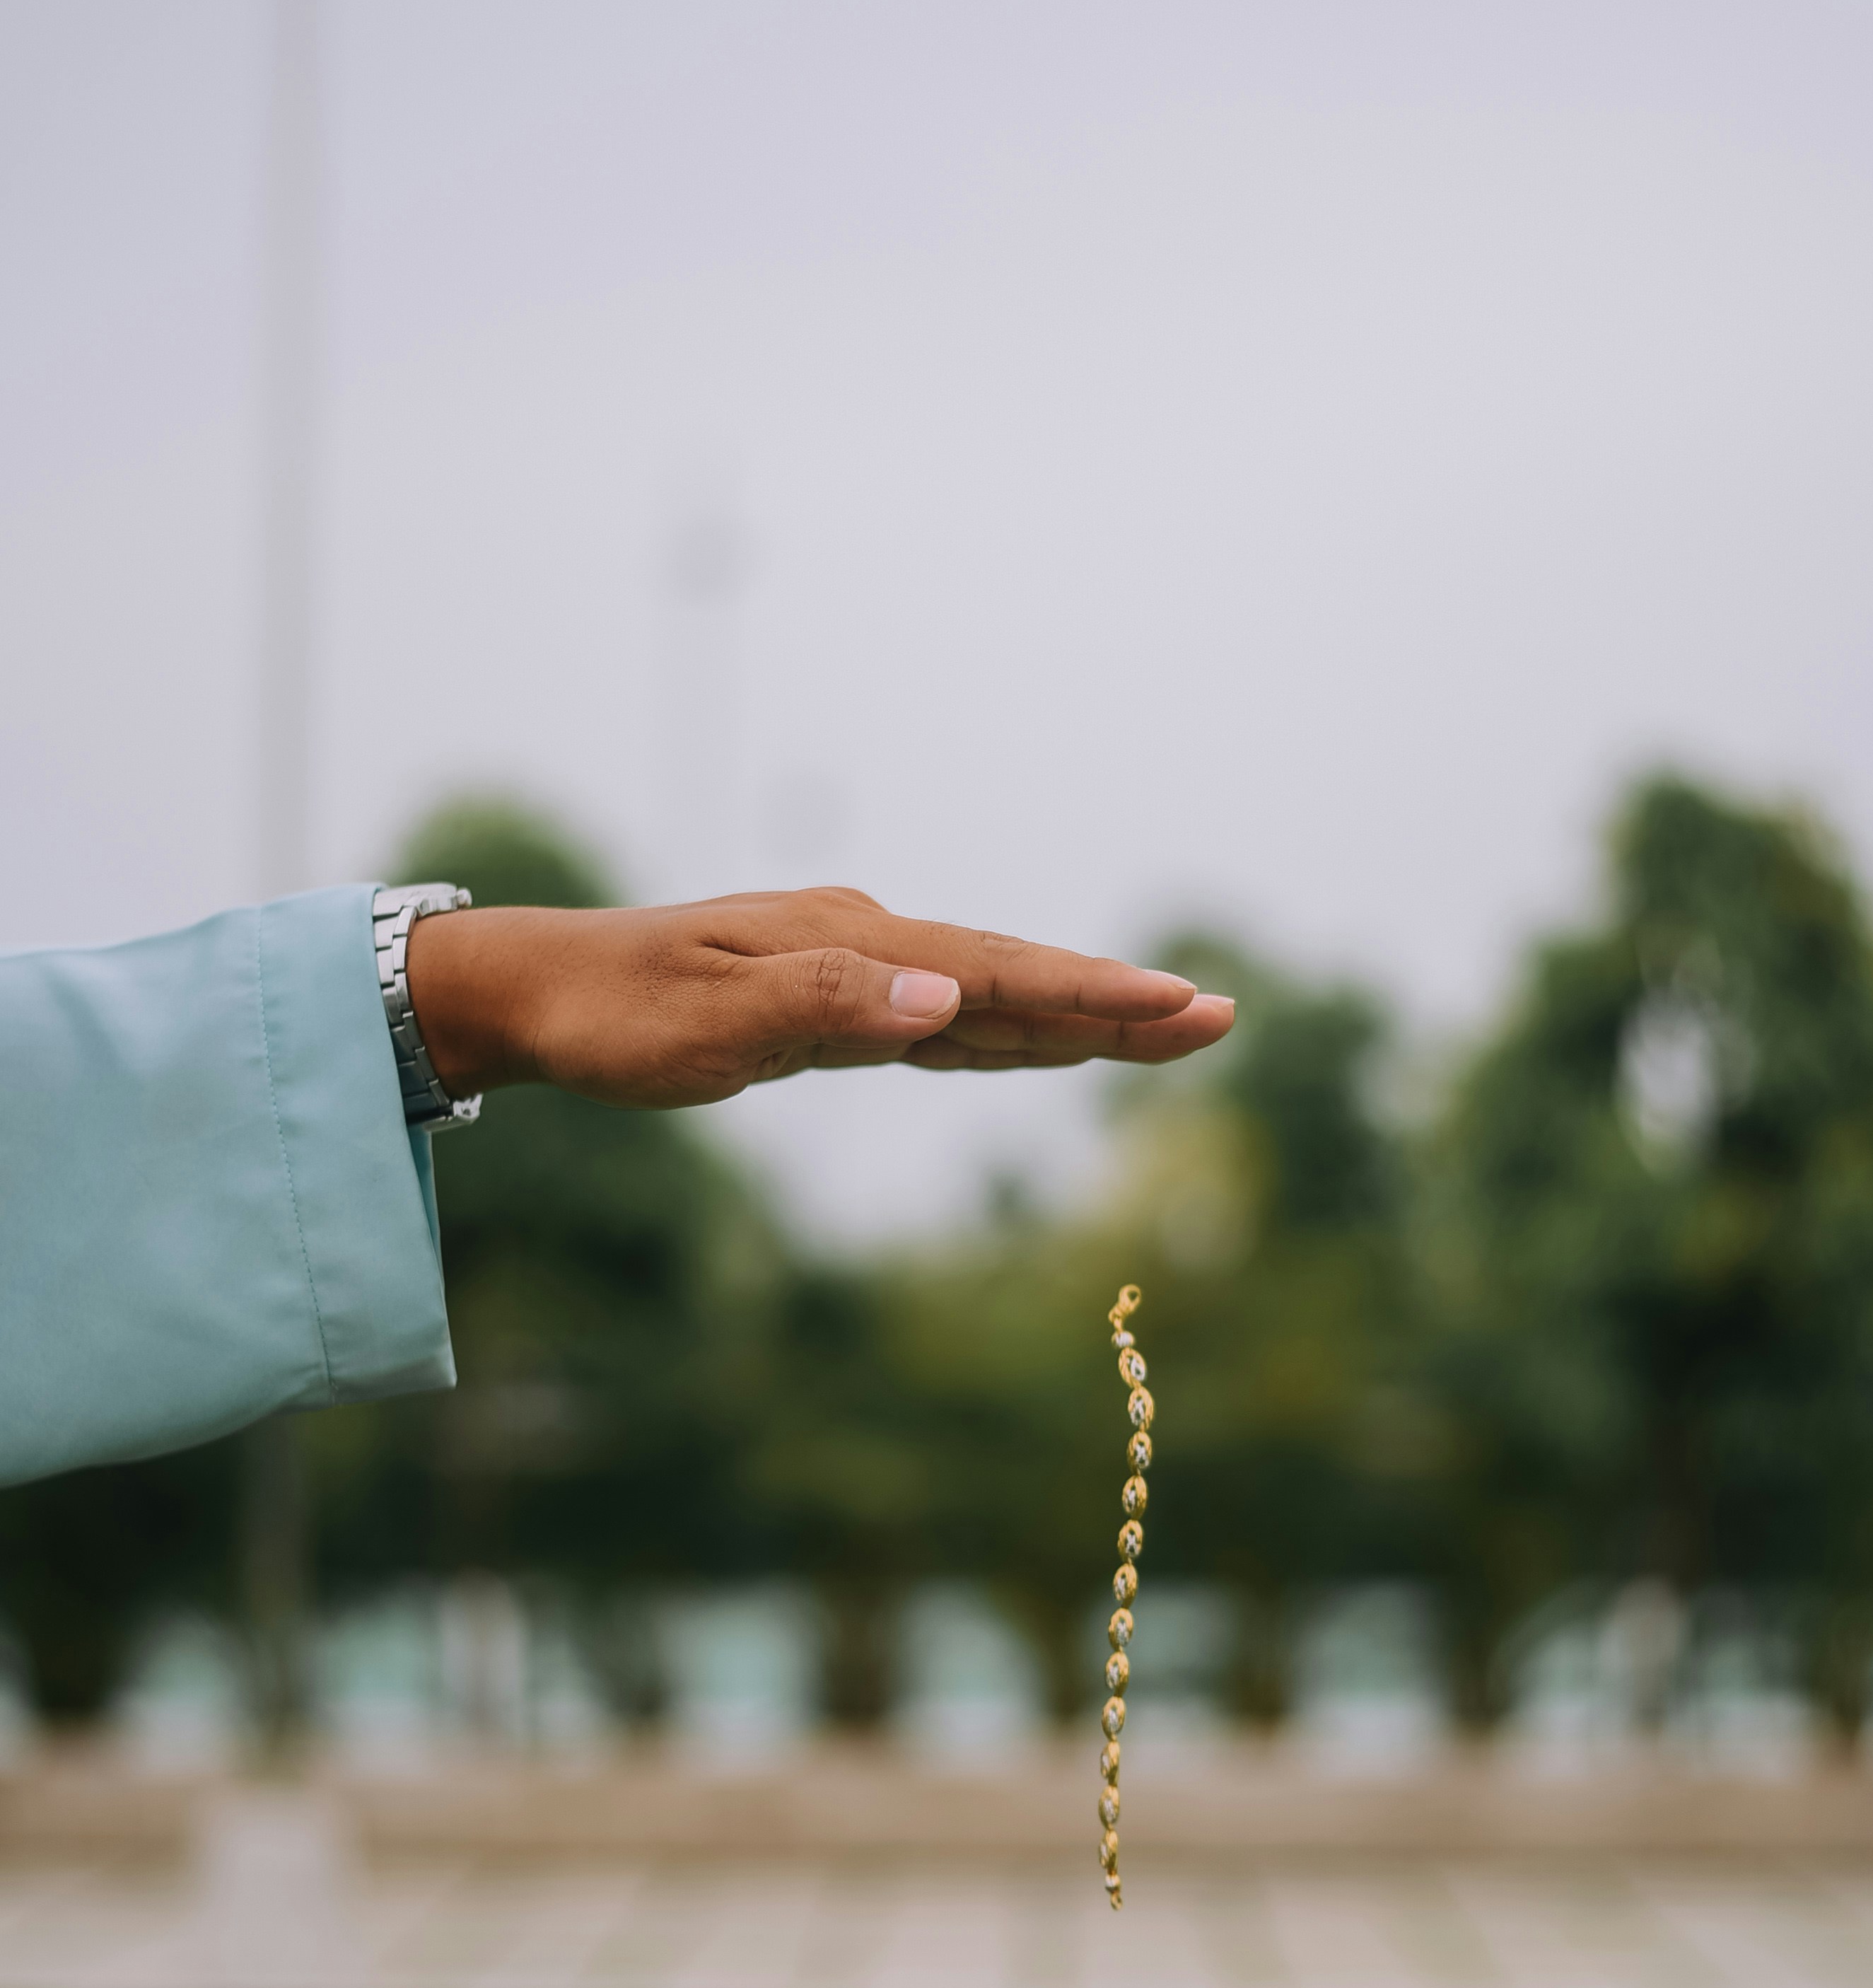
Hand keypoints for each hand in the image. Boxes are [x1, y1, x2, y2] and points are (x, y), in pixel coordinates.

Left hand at [405, 886, 1234, 1109]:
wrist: (536, 990)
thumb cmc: (614, 1013)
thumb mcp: (709, 1024)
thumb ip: (827, 1009)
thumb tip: (944, 1001)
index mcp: (851, 943)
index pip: (997, 971)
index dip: (1093, 995)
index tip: (1180, 1006)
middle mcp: (866, 944)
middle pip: (1015, 977)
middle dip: (1118, 1003)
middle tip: (1221, 1019)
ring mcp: (853, 969)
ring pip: (989, 998)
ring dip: (1078, 1016)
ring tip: (1169, 1030)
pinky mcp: (833, 1004)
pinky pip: (944, 1022)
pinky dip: (1008, 1032)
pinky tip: (1045, 1044)